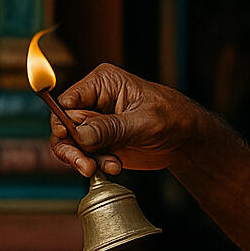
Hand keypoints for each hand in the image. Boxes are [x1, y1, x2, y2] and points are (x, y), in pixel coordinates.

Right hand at [51, 64, 200, 177]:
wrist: (186, 140)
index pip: (67, 101)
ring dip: (85, 160)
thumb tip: (79, 134)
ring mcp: (95, 124)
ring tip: (108, 166)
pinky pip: (84, 156)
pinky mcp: (100, 143)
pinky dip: (94, 165)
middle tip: (86, 165)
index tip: (72, 139)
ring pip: (70, 144)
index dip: (63, 122)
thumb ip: (111, 128)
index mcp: (101, 83)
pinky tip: (114, 166)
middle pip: (63, 125)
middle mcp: (93, 102)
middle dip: (73, 148)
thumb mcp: (143, 122)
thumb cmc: (172, 117)